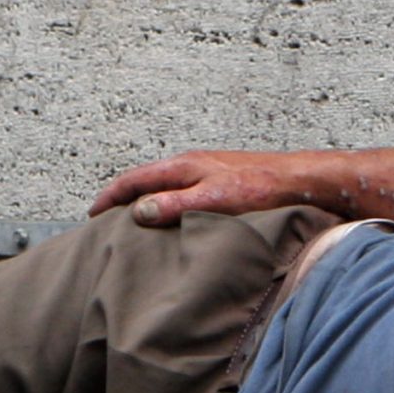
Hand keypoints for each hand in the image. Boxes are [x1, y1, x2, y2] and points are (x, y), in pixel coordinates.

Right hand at [88, 150, 324, 225]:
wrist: (301, 181)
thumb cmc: (261, 188)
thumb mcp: (213, 199)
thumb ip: (175, 205)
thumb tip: (139, 212)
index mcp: (183, 166)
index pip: (134, 179)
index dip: (110, 197)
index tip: (92, 215)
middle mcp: (192, 165)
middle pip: (146, 182)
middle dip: (124, 200)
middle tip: (106, 222)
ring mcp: (207, 173)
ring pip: (165, 188)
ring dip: (147, 204)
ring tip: (136, 226)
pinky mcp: (222, 185)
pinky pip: (183, 195)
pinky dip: (169, 207)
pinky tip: (176, 223)